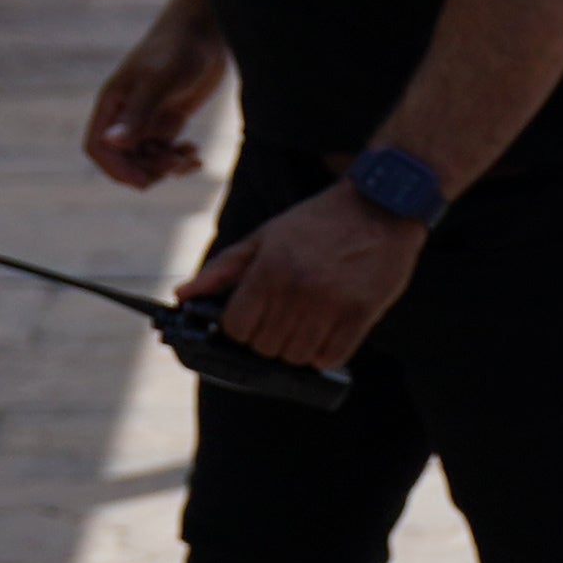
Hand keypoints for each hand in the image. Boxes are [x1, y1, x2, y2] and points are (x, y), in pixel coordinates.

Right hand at [86, 7, 226, 187]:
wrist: (205, 31)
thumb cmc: (178, 49)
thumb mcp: (159, 81)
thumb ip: (138, 113)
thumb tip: (114, 143)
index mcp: (112, 104)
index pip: (98, 147)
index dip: (116, 169)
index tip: (144, 182)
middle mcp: (126, 114)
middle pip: (124, 159)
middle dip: (147, 170)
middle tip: (176, 165)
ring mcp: (148, 117)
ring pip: (147, 158)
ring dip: (166, 167)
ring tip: (191, 158)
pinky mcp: (170, 117)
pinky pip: (167, 150)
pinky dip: (179, 158)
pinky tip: (195, 153)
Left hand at [178, 183, 421, 371]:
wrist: (380, 206)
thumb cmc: (317, 222)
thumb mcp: (264, 237)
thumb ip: (222, 269)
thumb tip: (182, 296)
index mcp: (269, 270)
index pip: (236, 328)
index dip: (239, 329)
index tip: (251, 320)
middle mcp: (298, 289)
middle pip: (265, 347)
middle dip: (267, 341)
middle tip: (280, 323)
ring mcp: (332, 303)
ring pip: (297, 356)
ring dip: (296, 350)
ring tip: (304, 329)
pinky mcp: (362, 312)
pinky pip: (333, 356)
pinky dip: (324, 355)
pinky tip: (325, 336)